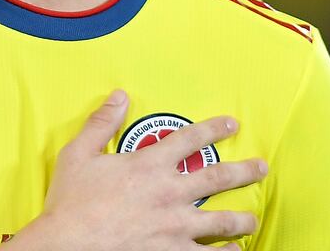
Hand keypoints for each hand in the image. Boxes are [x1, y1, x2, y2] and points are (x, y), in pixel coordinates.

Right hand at [3, 89, 267, 250]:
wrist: (68, 246)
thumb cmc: (70, 204)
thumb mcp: (78, 155)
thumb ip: (101, 123)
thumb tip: (119, 95)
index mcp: (150, 165)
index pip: (190, 139)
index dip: (214, 128)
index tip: (232, 125)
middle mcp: (170, 193)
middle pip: (217, 177)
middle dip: (243, 171)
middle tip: (261, 167)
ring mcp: (175, 227)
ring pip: (222, 221)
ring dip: (242, 219)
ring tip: (253, 219)